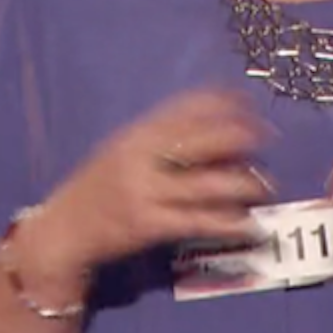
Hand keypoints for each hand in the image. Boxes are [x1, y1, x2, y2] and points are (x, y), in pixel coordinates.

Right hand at [33, 89, 275, 273]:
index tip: (249, 101)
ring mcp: (143, 190)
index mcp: (136, 134)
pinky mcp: (146, 225)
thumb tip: (213, 127)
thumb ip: (160, 139)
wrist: (63, 232)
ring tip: (266, 186)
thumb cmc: (99, 189)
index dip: (221, 101)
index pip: (184, 107)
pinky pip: (195, 220)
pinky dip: (226, 221)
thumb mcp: (123, 152)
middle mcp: (139, 156)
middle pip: (199, 139)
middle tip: (269, 137)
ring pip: (204, 183)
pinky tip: (247, 223)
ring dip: (242, 183)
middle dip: (239, 136)